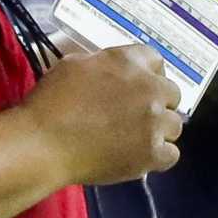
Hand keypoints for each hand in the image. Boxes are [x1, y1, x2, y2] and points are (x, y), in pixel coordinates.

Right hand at [29, 43, 182, 184]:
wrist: (43, 143)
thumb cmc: (51, 102)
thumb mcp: (75, 65)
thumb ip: (105, 64)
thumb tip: (115, 75)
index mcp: (129, 61)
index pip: (155, 60)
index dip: (148, 74)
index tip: (139, 87)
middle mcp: (149, 88)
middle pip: (172, 94)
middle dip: (158, 103)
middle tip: (136, 116)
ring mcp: (154, 122)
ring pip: (174, 125)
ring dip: (159, 130)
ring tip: (135, 139)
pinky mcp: (152, 153)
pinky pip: (171, 154)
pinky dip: (157, 157)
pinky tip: (138, 157)